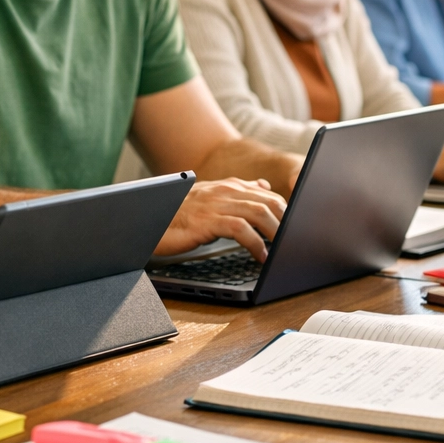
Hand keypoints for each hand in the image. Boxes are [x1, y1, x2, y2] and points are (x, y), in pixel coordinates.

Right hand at [155, 178, 284, 260]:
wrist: (148, 219)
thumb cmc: (179, 214)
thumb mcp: (212, 198)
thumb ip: (239, 192)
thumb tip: (264, 186)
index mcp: (228, 186)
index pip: (268, 195)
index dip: (286, 213)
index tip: (295, 230)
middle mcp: (224, 190)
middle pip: (269, 202)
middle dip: (287, 222)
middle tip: (295, 242)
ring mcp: (216, 204)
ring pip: (259, 213)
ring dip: (276, 233)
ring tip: (283, 250)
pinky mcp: (207, 220)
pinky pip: (240, 229)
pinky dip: (256, 244)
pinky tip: (261, 256)